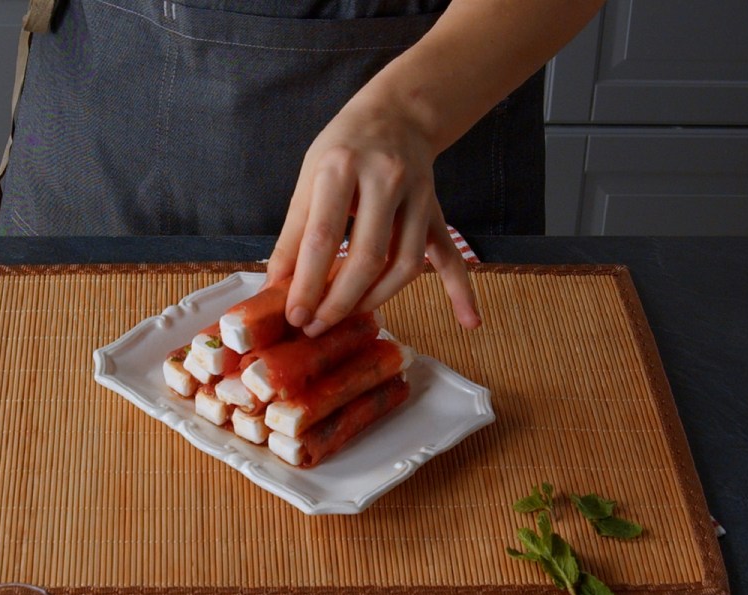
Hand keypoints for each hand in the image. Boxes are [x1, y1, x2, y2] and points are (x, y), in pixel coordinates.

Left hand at [266, 102, 479, 336]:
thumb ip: (294, 232)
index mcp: (342, 167)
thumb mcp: (309, 176)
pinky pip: (451, 256)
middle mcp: (386, 179)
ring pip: (405, 264)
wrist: (397, 113)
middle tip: (316, 327)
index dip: (307, 283)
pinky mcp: (437, 212)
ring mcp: (418, 197)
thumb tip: (277, 285)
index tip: (294, 315)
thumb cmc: (343, 147)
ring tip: (349, 318)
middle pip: (368, 257)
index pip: (323, 237)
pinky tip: (469, 321)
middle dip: (339, 301)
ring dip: (376, 299)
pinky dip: (462, 291)